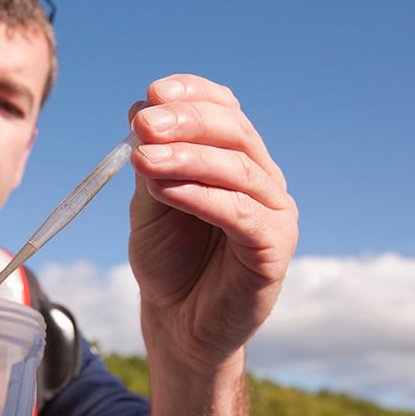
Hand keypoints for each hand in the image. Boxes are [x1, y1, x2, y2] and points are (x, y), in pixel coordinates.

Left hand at [126, 74, 297, 366]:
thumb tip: (141, 111)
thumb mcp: (149, 204)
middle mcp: (261, 179)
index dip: (193, 94)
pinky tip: (166, 190)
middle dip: (186, 123)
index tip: (153, 92)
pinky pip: (240, 214)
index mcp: (234, 159)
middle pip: (234, 133)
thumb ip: (151, 163)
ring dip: (187, 159)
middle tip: (144, 124)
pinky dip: (202, 197)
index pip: (224, 110)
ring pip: (237, 170)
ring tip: (144, 160)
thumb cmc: (167, 261)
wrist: (178, 322)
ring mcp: (273, 212)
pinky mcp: (274, 248)